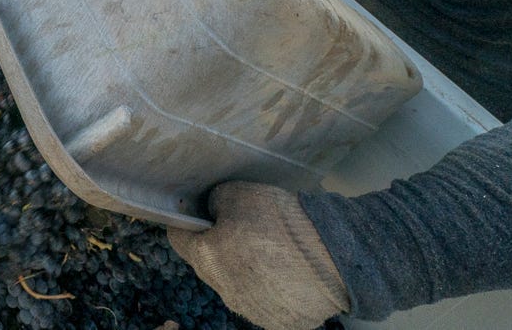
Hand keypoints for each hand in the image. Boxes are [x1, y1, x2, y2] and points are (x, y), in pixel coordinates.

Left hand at [163, 183, 348, 329]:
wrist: (333, 257)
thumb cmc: (282, 222)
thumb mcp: (237, 194)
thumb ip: (214, 203)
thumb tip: (211, 212)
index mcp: (207, 257)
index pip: (178, 239)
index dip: (187, 224)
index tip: (198, 215)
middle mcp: (223, 290)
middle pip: (208, 264)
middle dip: (219, 247)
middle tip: (245, 230)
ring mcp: (250, 310)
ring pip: (235, 285)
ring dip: (245, 270)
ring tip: (273, 252)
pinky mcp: (277, 323)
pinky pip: (264, 301)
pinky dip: (270, 288)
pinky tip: (288, 273)